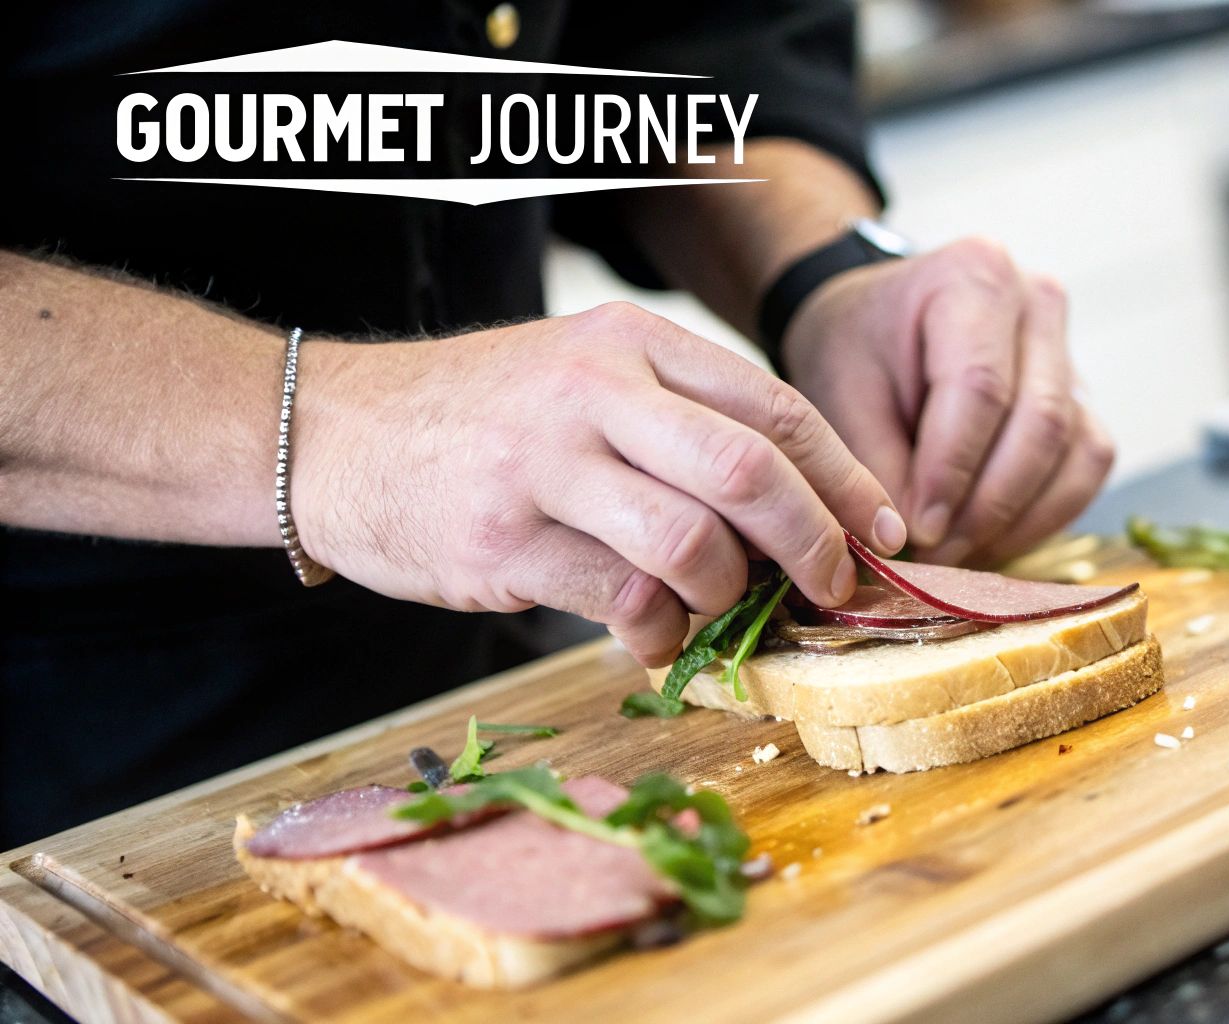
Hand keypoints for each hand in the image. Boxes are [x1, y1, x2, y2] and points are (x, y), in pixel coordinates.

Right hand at [290, 302, 906, 665]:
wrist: (328, 430)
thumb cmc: (482, 418)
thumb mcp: (584, 379)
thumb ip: (680, 426)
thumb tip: (797, 511)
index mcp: (633, 342)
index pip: (776, 406)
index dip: (846, 477)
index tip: (884, 529)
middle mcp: (597, 389)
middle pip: (753, 469)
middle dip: (817, 542)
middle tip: (836, 587)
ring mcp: (546, 463)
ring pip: (693, 540)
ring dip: (728, 594)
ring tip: (719, 609)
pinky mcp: (504, 538)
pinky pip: (620, 598)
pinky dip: (657, 632)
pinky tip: (650, 634)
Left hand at [782, 238, 1114, 566]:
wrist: (876, 326)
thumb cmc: (856, 349)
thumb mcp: (839, 393)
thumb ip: (874, 464)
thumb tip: (912, 541)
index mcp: (974, 276)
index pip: (980, 387)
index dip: (952, 470)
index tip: (919, 529)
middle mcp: (1038, 303)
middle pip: (1040, 421)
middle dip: (988, 504)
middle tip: (938, 556)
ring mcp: (1070, 352)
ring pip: (1075, 450)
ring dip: (1019, 518)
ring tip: (958, 553)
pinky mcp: (1082, 400)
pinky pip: (1086, 468)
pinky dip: (1045, 515)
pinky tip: (991, 537)